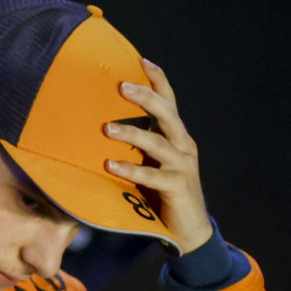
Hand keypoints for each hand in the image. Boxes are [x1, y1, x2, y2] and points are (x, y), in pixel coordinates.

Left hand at [104, 58, 213, 254]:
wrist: (188, 229)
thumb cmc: (162, 192)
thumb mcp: (150, 163)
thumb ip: (136, 146)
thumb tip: (101, 127)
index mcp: (176, 136)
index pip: (169, 102)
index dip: (158, 81)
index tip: (141, 61)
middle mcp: (183, 146)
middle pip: (167, 114)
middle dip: (145, 98)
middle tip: (121, 86)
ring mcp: (182, 166)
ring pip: (158, 143)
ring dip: (132, 133)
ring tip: (106, 128)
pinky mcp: (177, 187)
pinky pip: (152, 176)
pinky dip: (130, 169)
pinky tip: (109, 165)